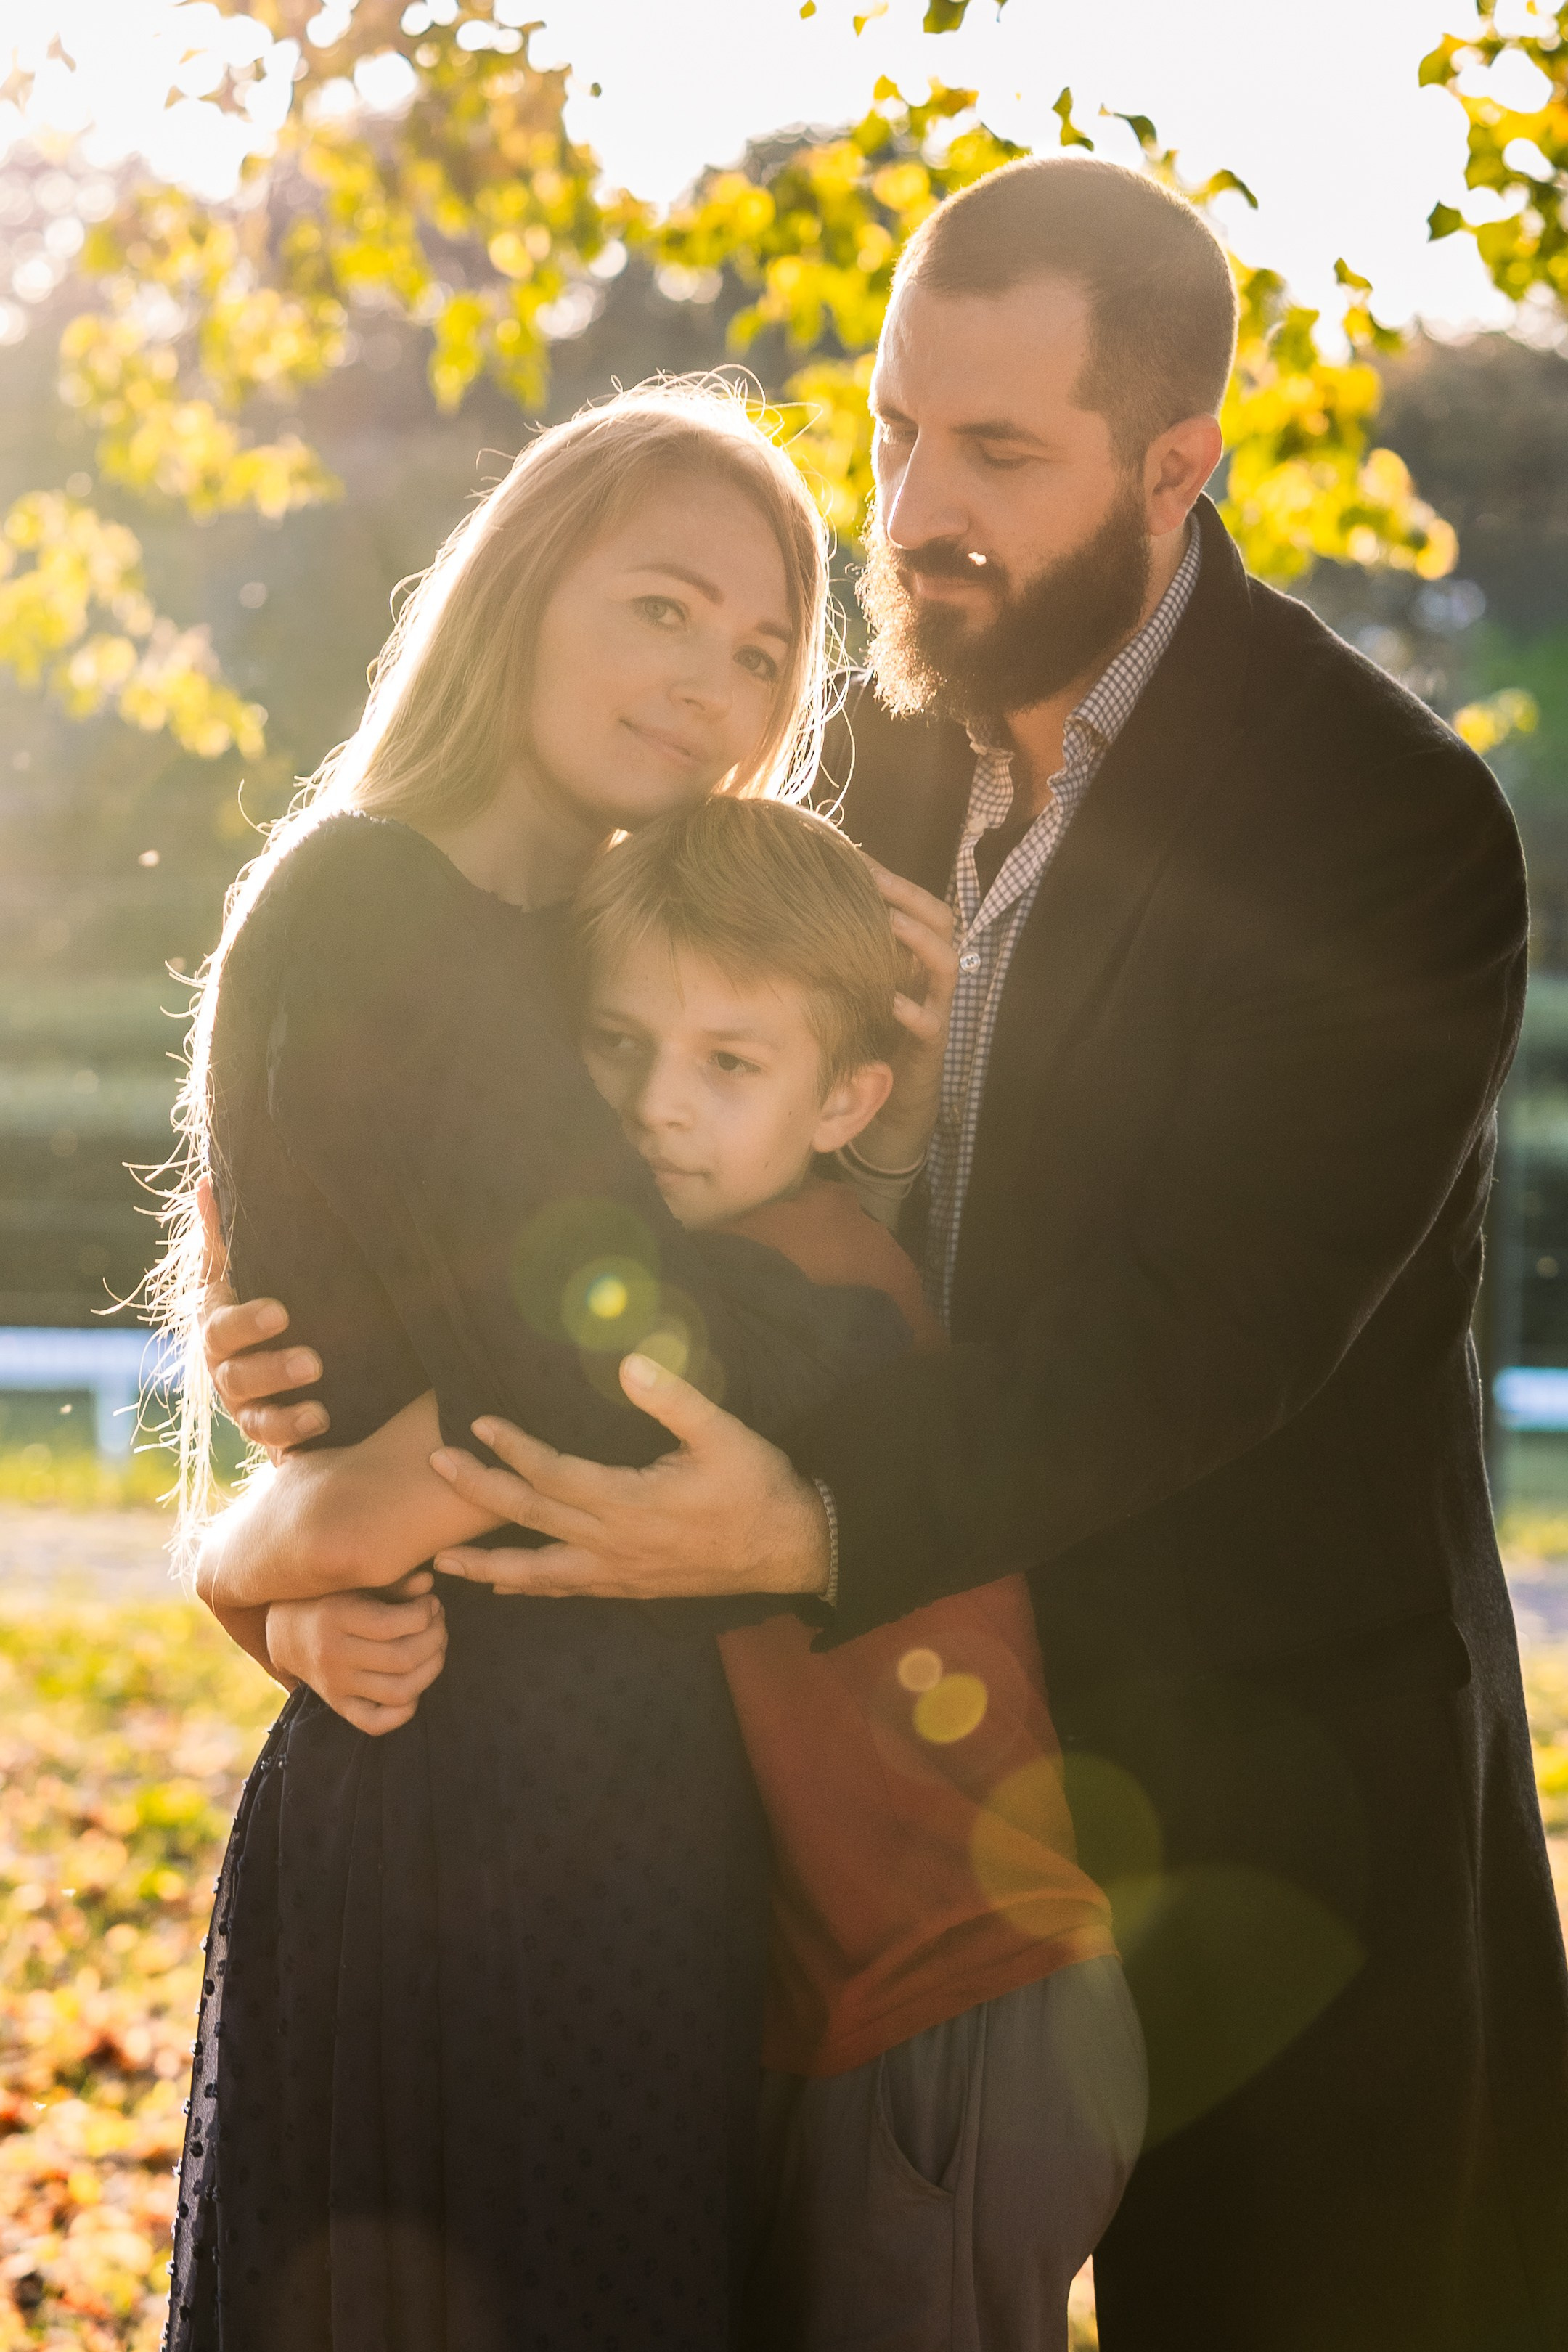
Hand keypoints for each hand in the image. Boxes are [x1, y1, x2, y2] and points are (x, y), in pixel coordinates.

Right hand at [196, 1174, 329, 1455]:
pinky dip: (293, 1432)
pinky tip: (322, 1422)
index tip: (282, 1314)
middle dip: (272, 1368)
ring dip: (284, 1409)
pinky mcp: (268, 1429)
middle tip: (313, 1361)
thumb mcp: (253, 1263)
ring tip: (320, 1400)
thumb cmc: (272, 1292)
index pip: (222, 1324)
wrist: (305, 1345)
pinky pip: (272, 1440)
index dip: (247, 1323)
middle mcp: (226, 1366)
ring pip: (251, 1413)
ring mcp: (244, 1403)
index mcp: (220, 1322)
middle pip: (234, 1372)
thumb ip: (228, 1232)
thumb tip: (208, 1182)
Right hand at [266, 1570, 446, 1735]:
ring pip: (400, 1692)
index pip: (393, 1625)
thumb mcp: (354, 1582)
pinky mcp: (338, 1705)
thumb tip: (428, 1584)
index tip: (430, 1603)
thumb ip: (392, 1582)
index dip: (426, 1613)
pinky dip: (405, 1710)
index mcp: (335, 1617)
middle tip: (438, 1624)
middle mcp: (333, 1655)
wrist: (284, 1631)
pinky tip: (414, 1682)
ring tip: (434, 1649)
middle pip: (403, 1659)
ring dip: (431, 1670)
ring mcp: (335, 1686)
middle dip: (435, 1638)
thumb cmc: (330, 1597)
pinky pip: (377, 1723)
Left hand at [428, 1352, 829, 1599]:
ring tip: (438, 1564)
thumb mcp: (725, 1434)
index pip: (554, 1474)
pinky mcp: (629, 1589)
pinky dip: (529, 1587)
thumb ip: (674, 1399)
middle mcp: (614, 1543)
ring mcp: (618, 1573)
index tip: (479, 1423)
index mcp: (631, 1501)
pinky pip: (566, 1590)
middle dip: (477, 1492)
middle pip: (530, 1518)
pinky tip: (504, 1588)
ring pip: (537, 1572)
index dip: (512, 1449)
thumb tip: (630, 1362)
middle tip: (435, 1466)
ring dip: (486, 1566)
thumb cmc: (758, 1487)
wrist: (791, 1549)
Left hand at [860, 862, 957, 1171]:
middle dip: (910, 897)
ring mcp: (936, 1010)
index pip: (917, 903)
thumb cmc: (865, 1037)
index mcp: (913, 957)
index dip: (893, 878)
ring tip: (890, 923)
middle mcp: (929, 977)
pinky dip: (912, 1009)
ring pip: (946, 965)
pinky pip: (931, 1022)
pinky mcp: (931, 1047)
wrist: (889, 1105)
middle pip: (941, 921)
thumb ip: (841, 953)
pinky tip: (889, 1001)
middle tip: (876, 879)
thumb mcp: (852, 987)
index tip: (855, 856)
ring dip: (919, 941)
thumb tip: (792, 909)